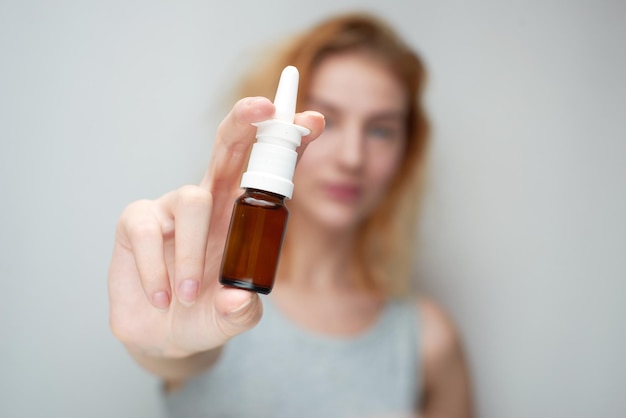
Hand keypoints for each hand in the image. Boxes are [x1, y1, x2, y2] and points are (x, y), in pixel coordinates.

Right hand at [108, 97, 324, 358]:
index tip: (313, 121)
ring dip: (195, 253)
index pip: (268, 172)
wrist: (163, 334)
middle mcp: (210, 201)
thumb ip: (241, 312)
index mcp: (242, 215)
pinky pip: (148, 230)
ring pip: (193, 201)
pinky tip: (163, 296)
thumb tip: (238, 300)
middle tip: (264, 107)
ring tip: (192, 294)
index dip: (288, 144)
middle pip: (228, 149)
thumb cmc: (206, 314)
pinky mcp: (137, 221)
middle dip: (245, 123)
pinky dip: (157, 269)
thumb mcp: (232, 317)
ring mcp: (172, 207)